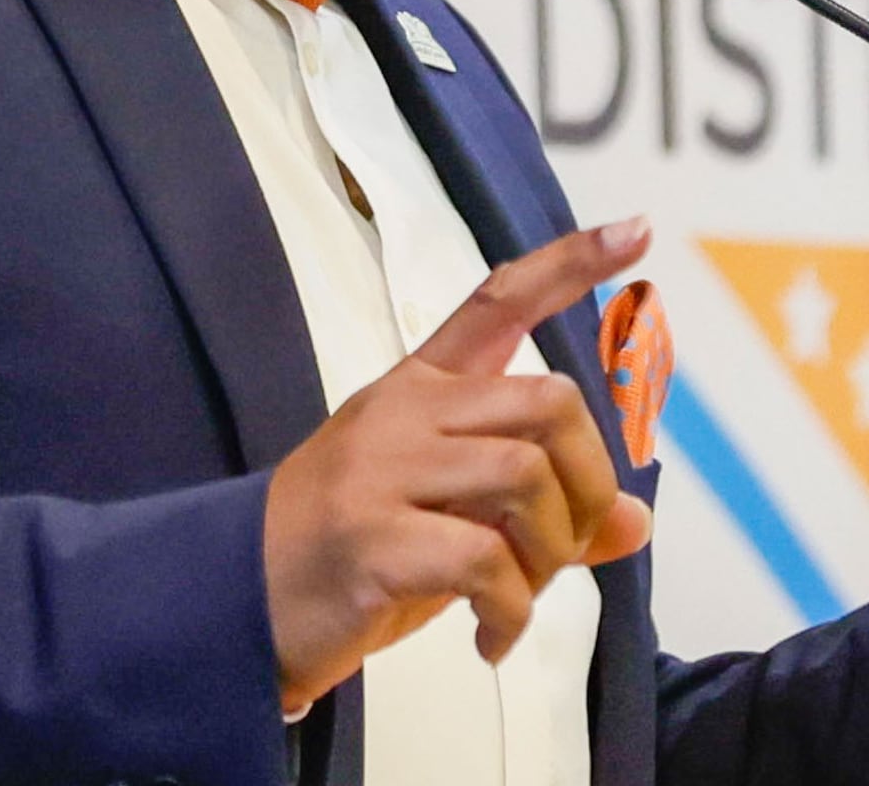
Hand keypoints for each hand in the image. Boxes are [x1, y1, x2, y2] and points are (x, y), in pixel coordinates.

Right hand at [261, 219, 657, 711]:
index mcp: (418, 390)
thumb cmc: (348, 555)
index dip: (570, 264)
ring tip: (518, 596)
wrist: (233, 602)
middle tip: (570, 542)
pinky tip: (492, 638)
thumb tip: (633, 523)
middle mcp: (403, 414)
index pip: (498, 302)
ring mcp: (382, 473)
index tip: (636, 232)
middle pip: (548, 402)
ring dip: (551, 553)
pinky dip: (511, 612)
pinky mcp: (372, 540)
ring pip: (525, 476)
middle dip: (589, 481)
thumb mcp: (446, 519)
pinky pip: (486, 561)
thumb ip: (537, 511)